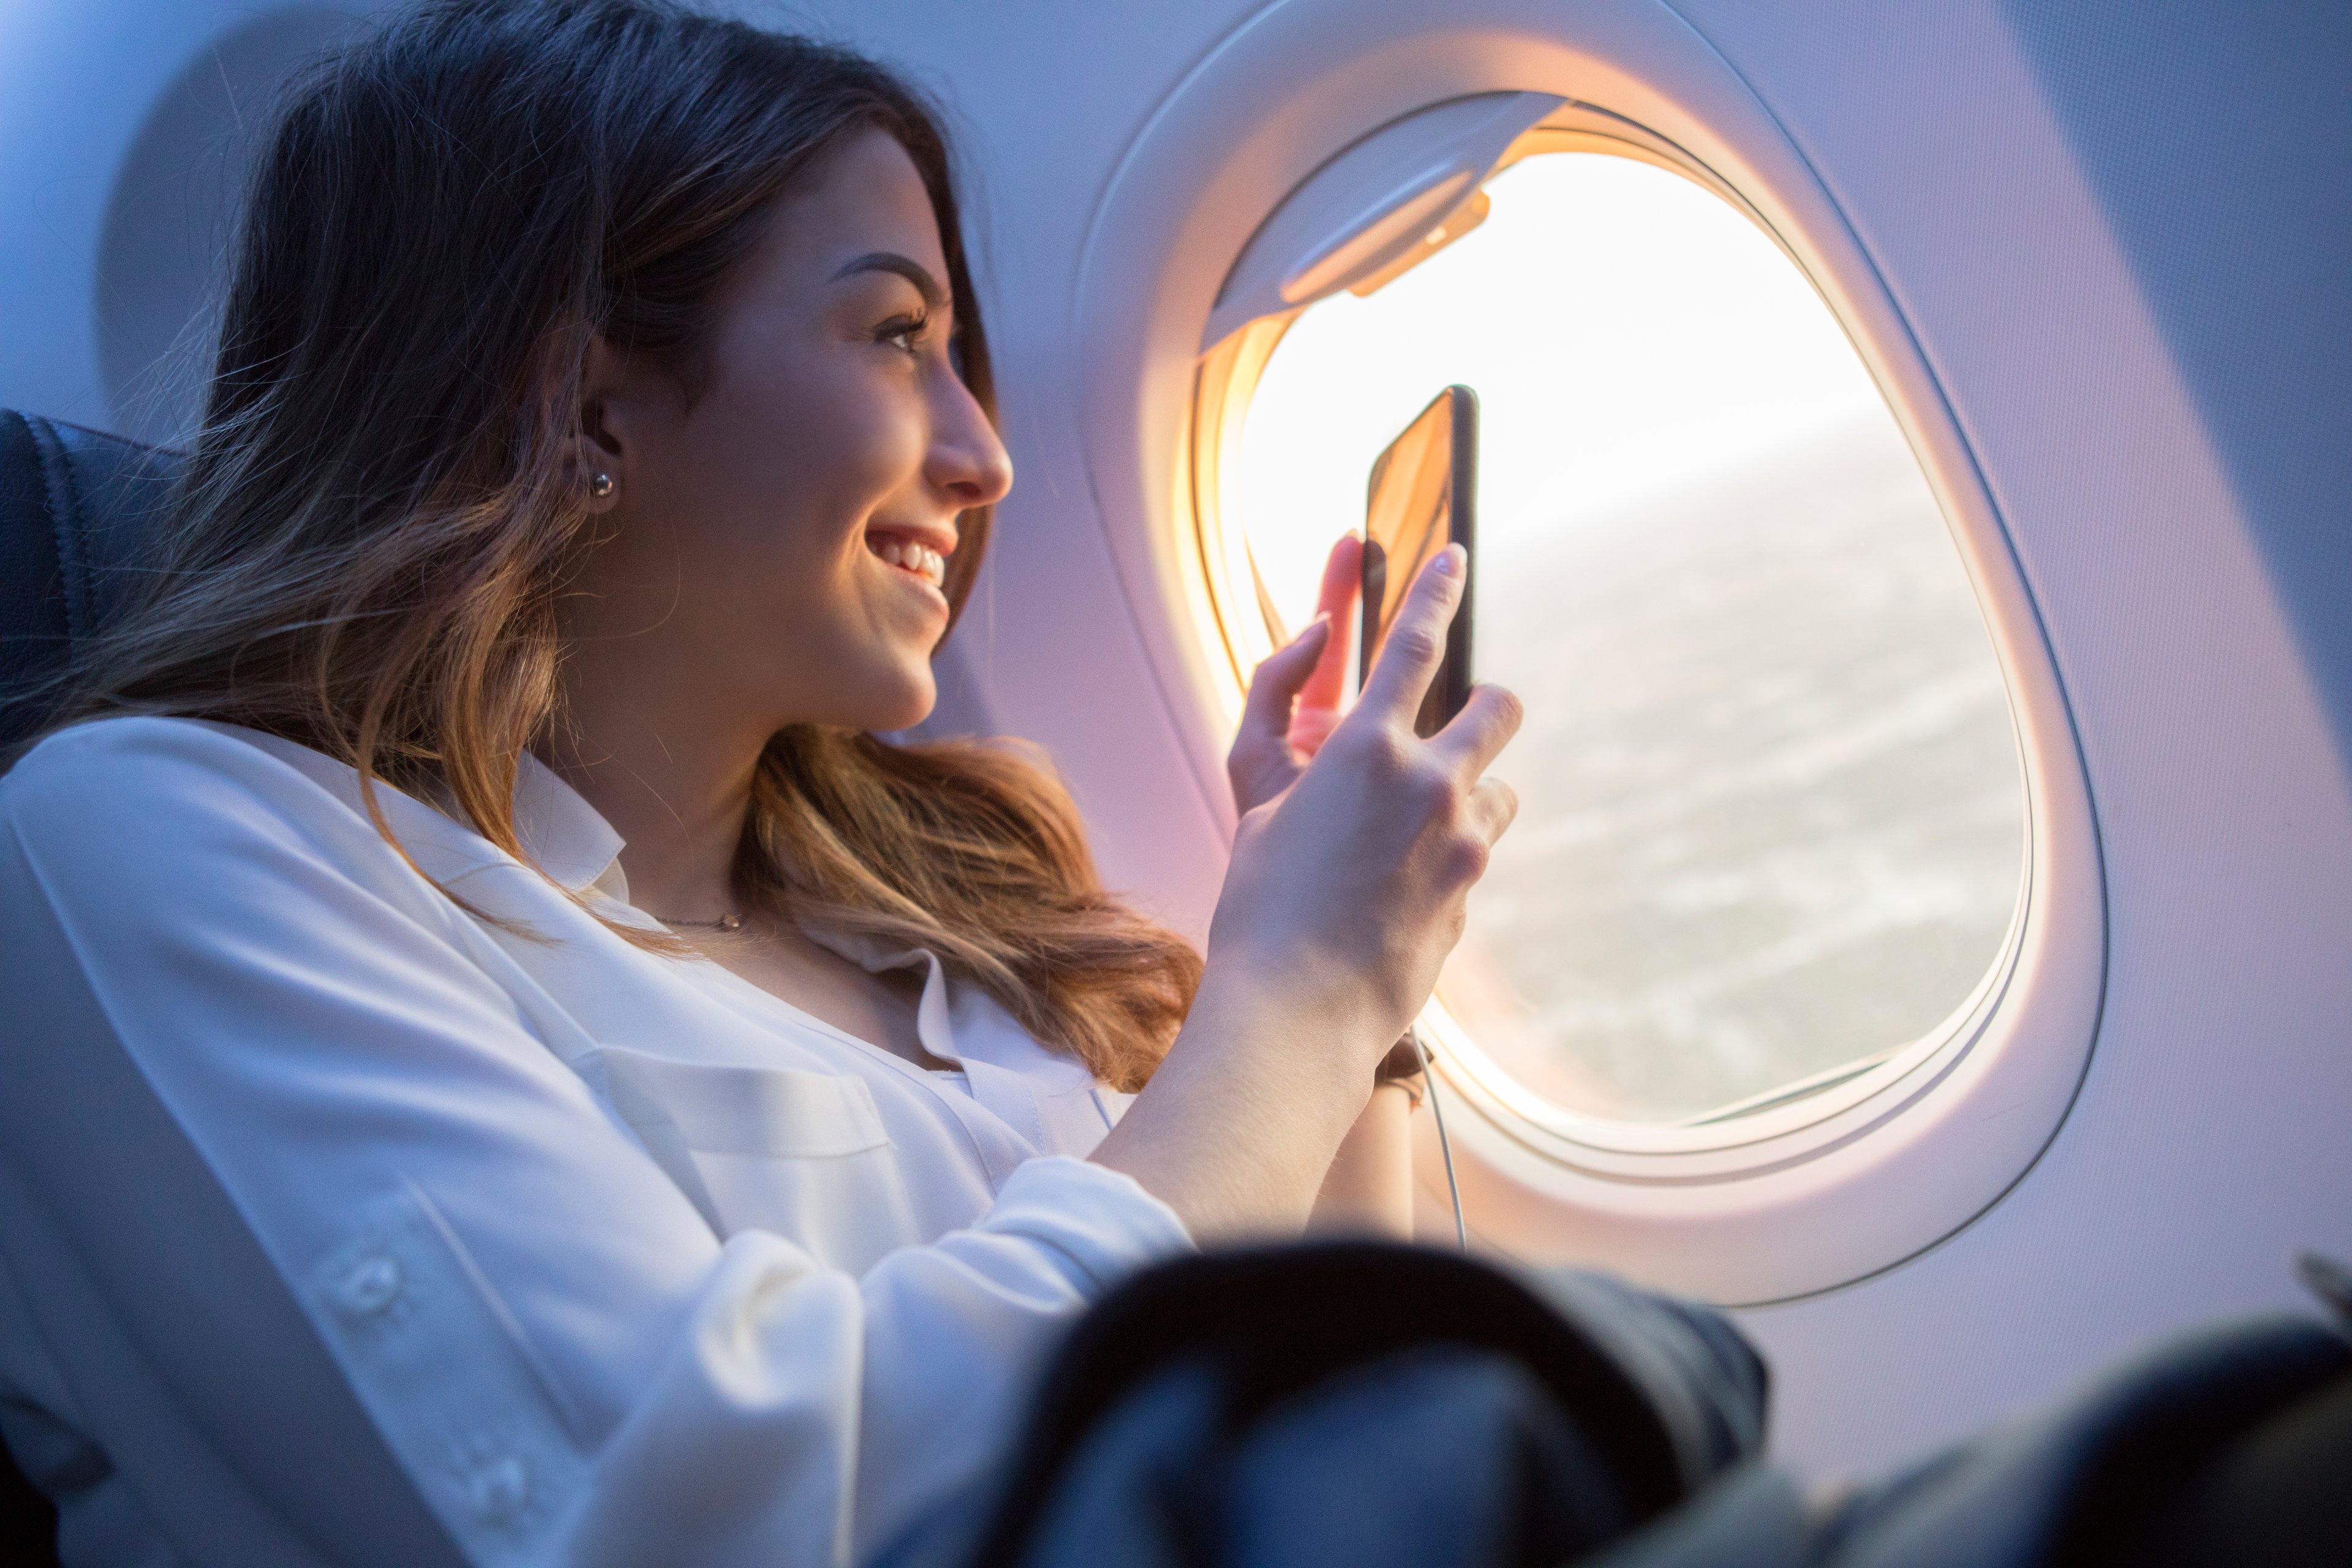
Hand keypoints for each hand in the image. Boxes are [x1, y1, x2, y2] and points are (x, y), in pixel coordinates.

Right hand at [1208, 541, 1521, 1074]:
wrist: (1300, 1007)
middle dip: (1488, 706)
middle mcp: (1427, 782)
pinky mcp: (1476, 890)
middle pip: (1499, 707)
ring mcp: (1462, 839)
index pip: (1414, 642)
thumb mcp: (1255, 798)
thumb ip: (1275, 717)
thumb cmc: (1262, 902)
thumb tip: (1317, 650)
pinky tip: (1404, 894)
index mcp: (1364, 748)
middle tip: (1463, 727)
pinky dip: (1452, 856)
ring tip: (1416, 836)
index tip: (1455, 557)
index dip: (1436, 591)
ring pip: (1501, 788)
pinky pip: (1478, 852)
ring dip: (1471, 795)